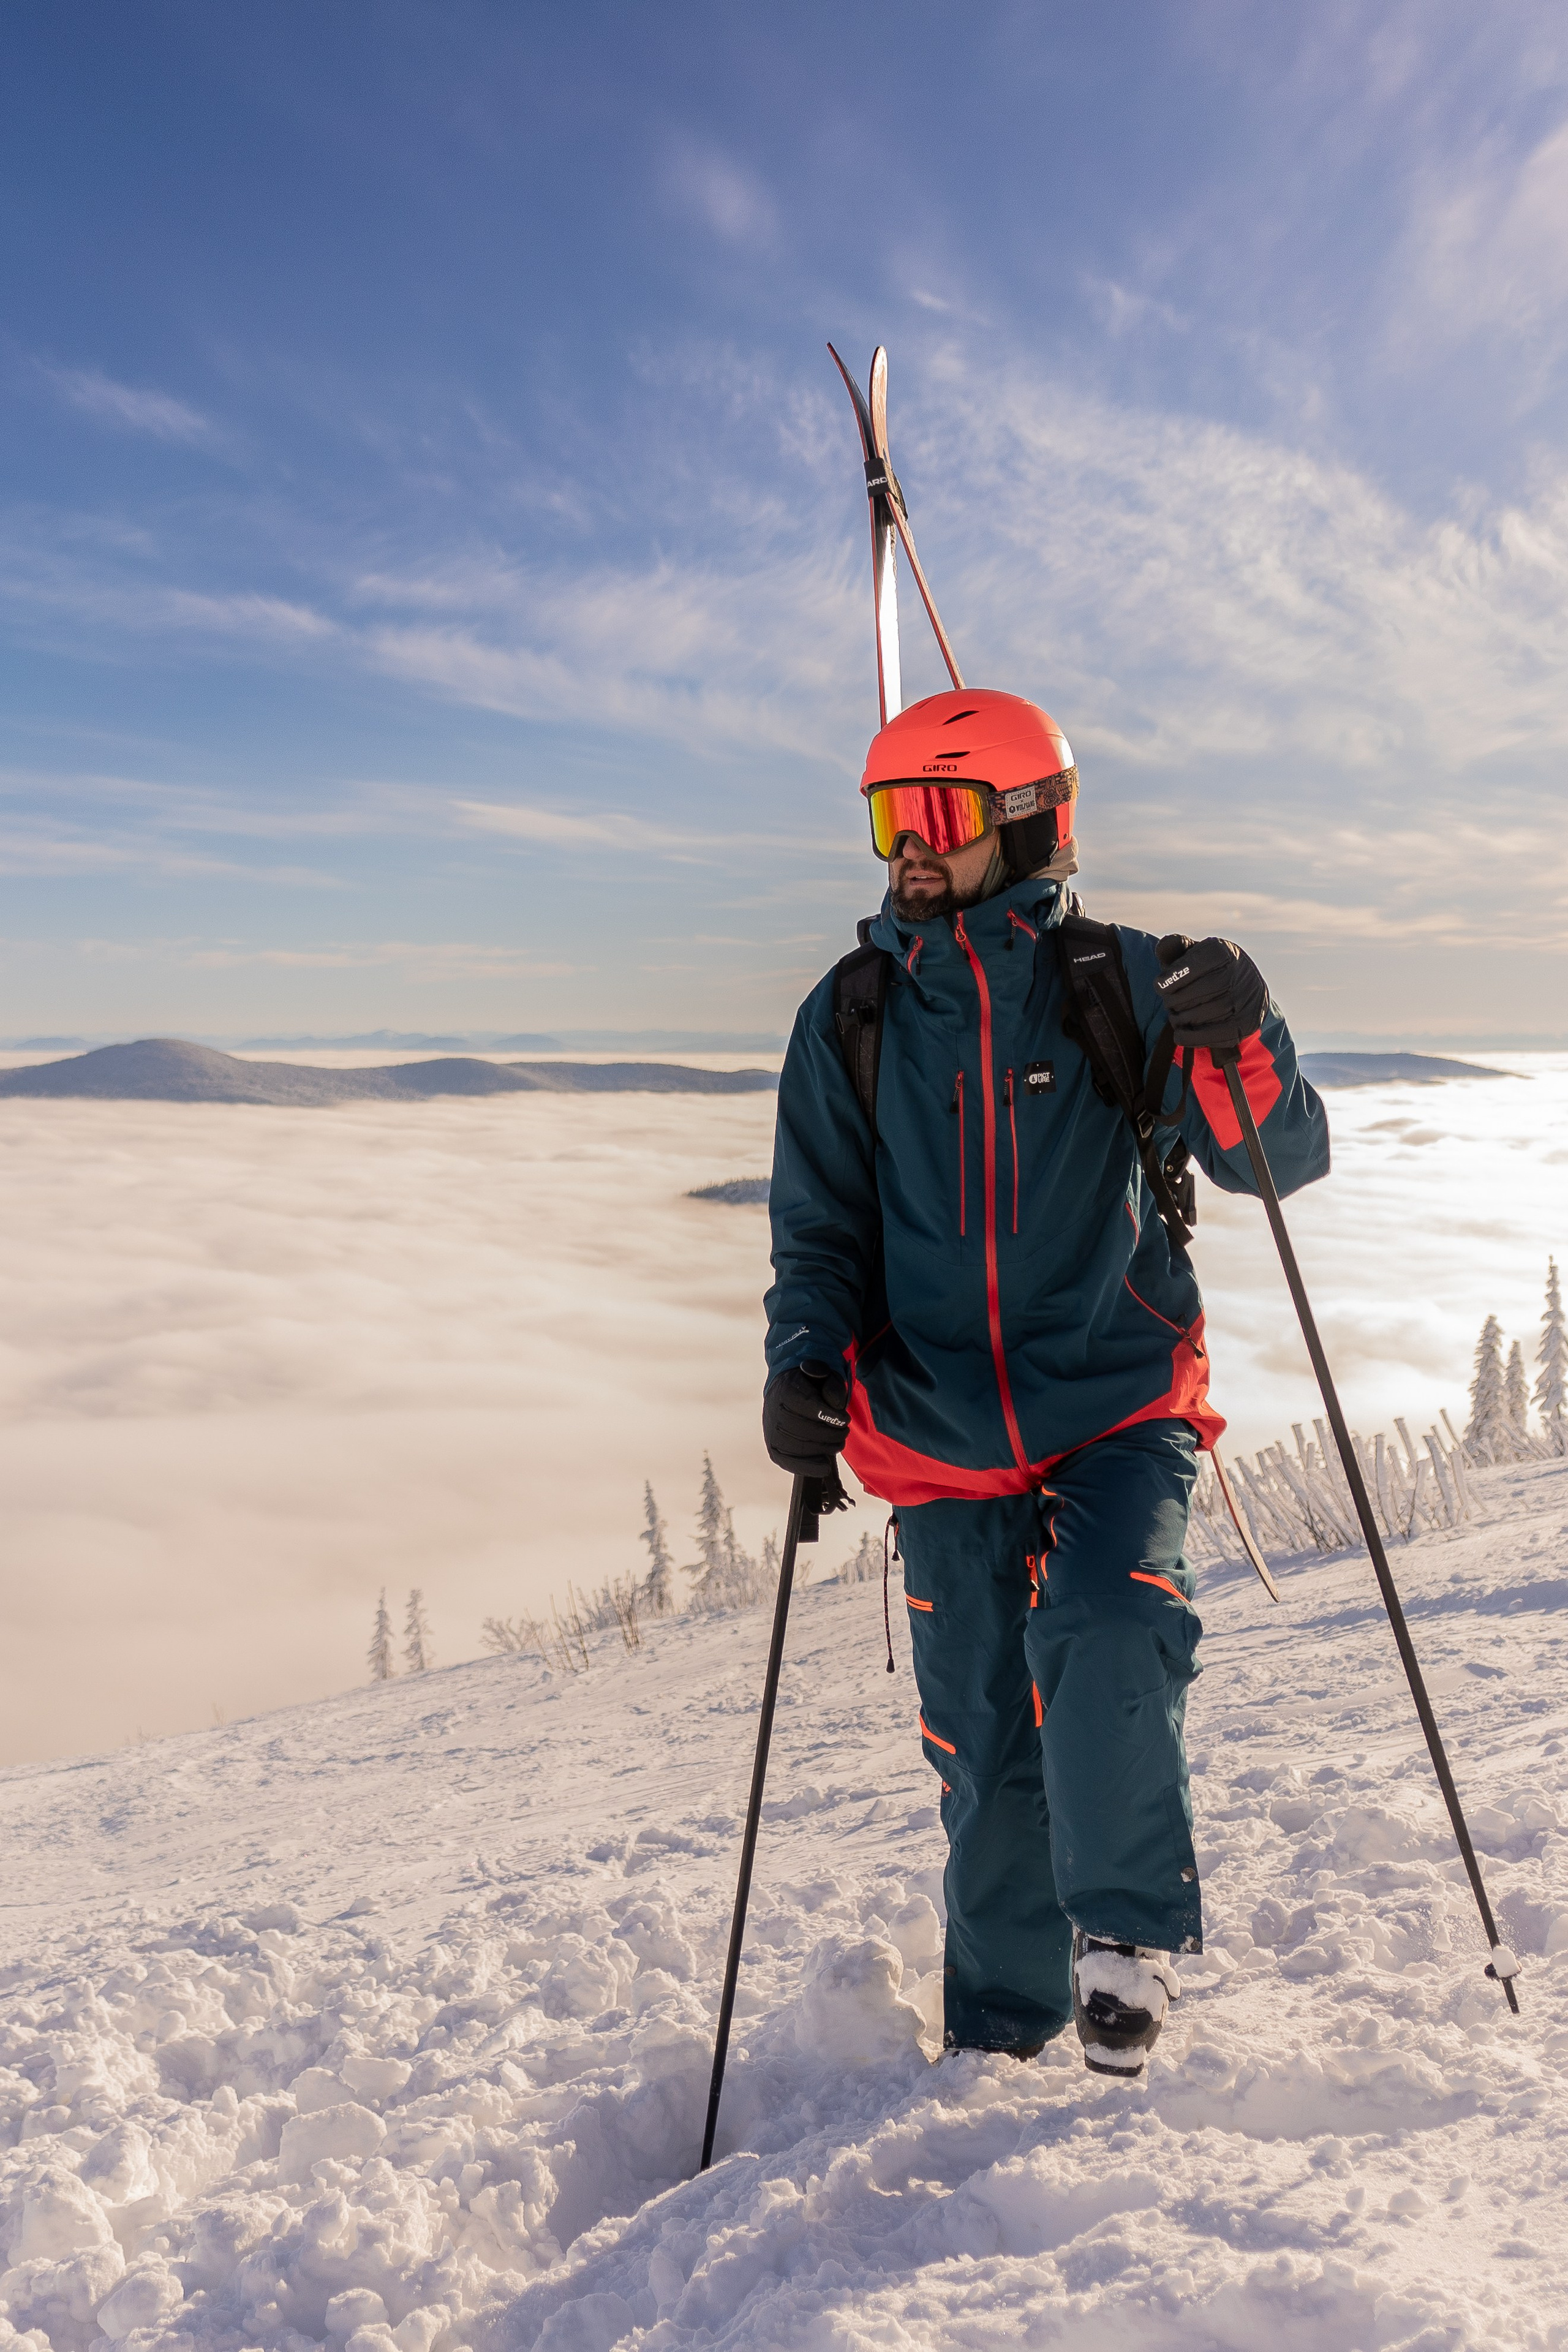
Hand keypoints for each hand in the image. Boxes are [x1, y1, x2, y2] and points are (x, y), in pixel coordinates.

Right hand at [763, 1360, 849, 1474]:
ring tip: (838, 1443)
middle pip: (807, 1430)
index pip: (810, 1406)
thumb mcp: (822, 1376)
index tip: (845, 1419)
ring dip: (825, 1448)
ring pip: (801, 1447)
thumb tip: (835, 1404)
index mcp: (786, 1390)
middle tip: (844, 1432)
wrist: (782, 1392)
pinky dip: (809, 1467)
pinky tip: (825, 1466)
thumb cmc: (807, 1385)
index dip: (831, 1416)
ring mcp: (772, 1432)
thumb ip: (832, 1385)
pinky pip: (790, 1463)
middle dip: (832, 1434)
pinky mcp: (773, 1448)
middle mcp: (774, 1412)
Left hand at [1154, 934, 1267, 1049]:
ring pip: (1205, 1013)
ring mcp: (1246, 1000)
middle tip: (1168, 1003)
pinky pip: (1214, 1035)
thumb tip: (1165, 946)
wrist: (1244, 990)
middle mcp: (1240, 973)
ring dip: (1181, 1019)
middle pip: (1199, 991)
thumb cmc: (1207, 971)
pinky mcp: (1246, 1023)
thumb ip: (1175, 948)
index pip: (1195, 964)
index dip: (1172, 977)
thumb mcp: (1192, 954)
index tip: (1159, 986)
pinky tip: (1180, 1033)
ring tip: (1175, 1017)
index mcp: (1224, 952)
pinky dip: (1191, 1037)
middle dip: (1176, 1000)